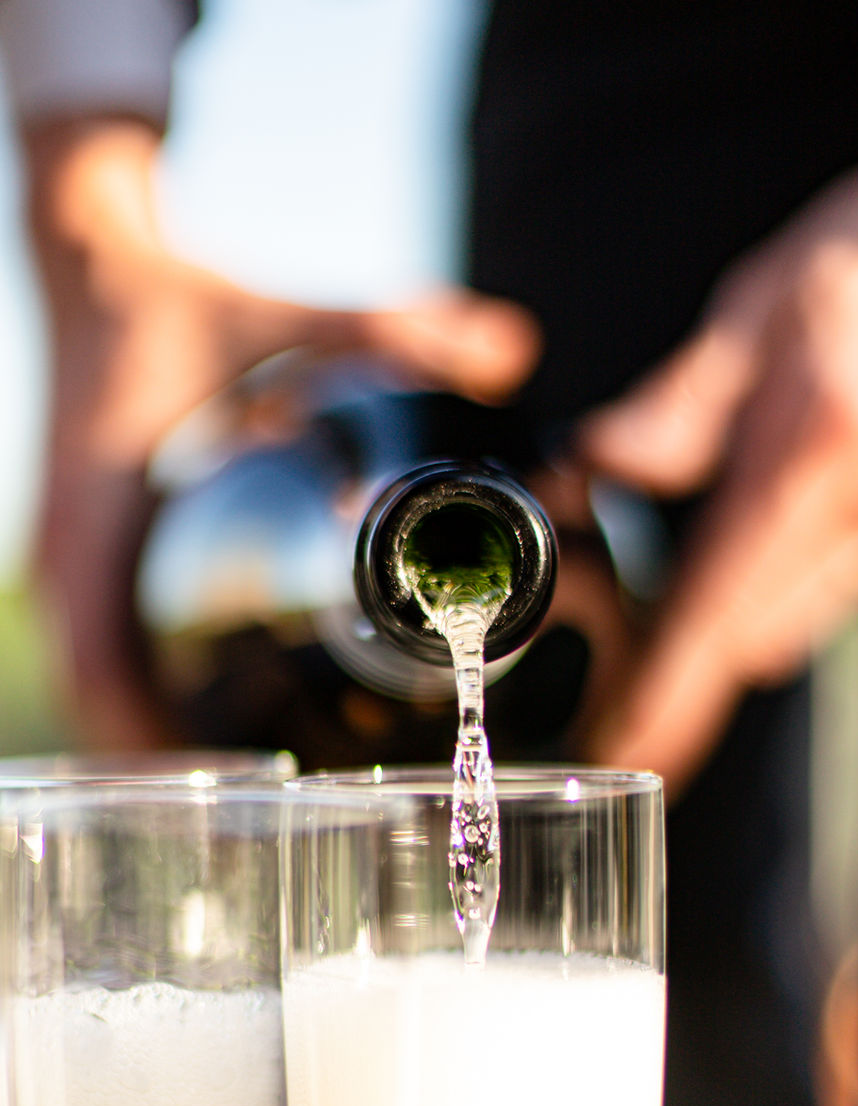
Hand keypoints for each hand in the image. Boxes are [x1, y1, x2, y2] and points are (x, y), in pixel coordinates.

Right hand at [25, 115, 540, 746]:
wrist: (94, 261)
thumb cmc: (175, 295)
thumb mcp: (282, 317)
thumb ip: (392, 327)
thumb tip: (514, 349)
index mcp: (102, 517)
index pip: (105, 668)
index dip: (156, 744)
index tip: (231, 794)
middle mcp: (74, 554)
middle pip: (100, 702)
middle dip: (167, 768)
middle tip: (256, 820)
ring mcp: (72, 559)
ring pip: (96, 685)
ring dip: (151, 742)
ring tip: (236, 797)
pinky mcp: (86, 552)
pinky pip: (101, 651)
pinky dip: (139, 699)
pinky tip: (198, 724)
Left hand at [579, 138, 857, 793]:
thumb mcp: (758, 311)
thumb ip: (675, 413)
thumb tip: (591, 475)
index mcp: (824, 445)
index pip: (721, 611)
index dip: (668, 696)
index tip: (629, 750)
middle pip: (765, 632)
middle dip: (705, 630)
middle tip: (670, 590)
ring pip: (817, 615)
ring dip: (773, 589)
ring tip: (789, 489)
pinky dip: (838, 563)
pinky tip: (846, 486)